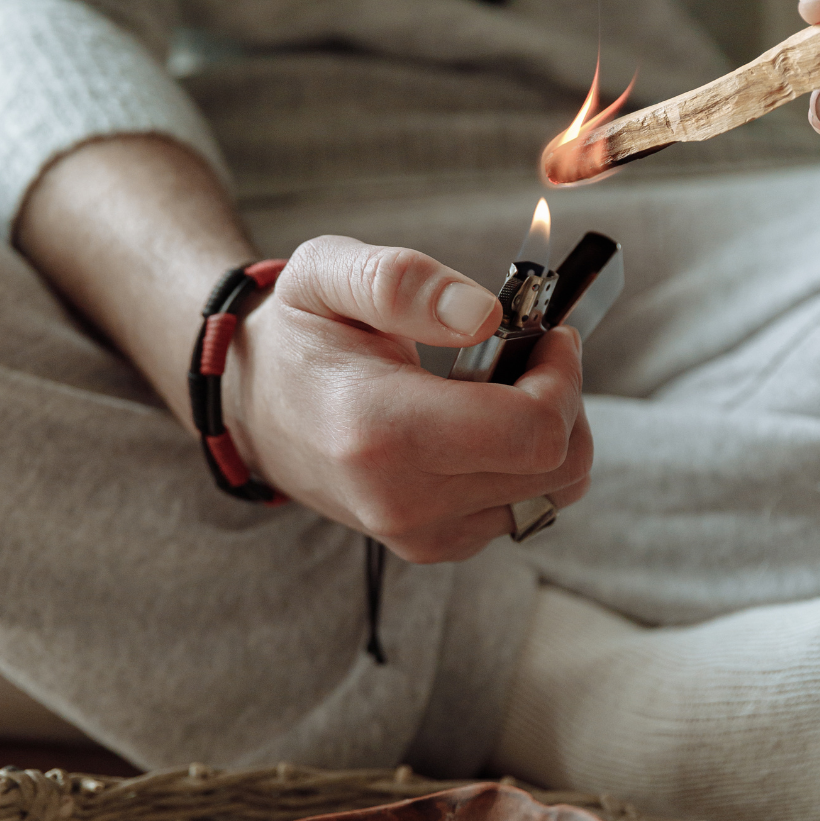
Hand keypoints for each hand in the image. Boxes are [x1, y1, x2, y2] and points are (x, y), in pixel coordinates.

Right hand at [227, 235, 591, 562]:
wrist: (255, 413)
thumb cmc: (298, 338)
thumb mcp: (327, 276)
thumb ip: (403, 283)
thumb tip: (484, 313)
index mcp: (380, 430)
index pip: (534, 432)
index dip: (563, 376)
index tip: (548, 334)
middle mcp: (403, 498)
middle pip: (559, 467)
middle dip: (564, 400)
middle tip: (529, 352)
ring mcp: (420, 532)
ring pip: (554, 492)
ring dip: (548, 433)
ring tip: (500, 388)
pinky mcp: (433, 545)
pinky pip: (525, 509)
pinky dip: (524, 465)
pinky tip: (480, 427)